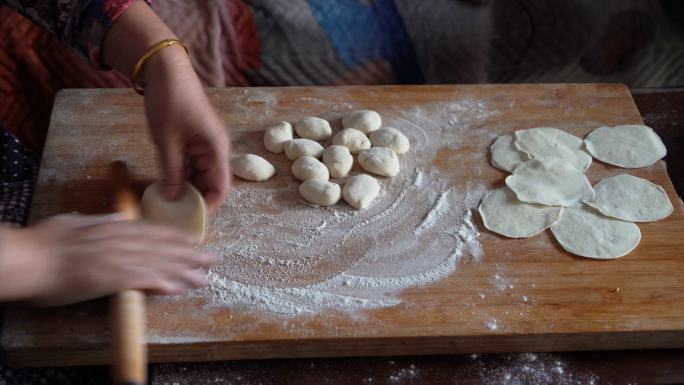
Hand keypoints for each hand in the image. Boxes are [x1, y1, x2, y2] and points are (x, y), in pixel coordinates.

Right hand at [0, 214, 214, 304]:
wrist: (28, 258)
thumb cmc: (45, 242)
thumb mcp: (76, 222)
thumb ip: (100, 220)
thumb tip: (119, 216)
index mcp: (112, 227)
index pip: (152, 232)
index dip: (176, 237)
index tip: (195, 241)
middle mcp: (120, 240)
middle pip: (162, 248)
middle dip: (190, 254)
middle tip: (213, 259)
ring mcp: (116, 258)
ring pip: (158, 263)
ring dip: (184, 271)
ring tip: (205, 277)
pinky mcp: (110, 277)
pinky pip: (142, 280)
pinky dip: (162, 283)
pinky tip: (178, 288)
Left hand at [101, 1, 230, 213]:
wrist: (166, 71)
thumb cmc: (170, 103)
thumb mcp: (166, 142)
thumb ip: (171, 172)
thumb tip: (173, 198)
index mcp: (216, 149)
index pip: (220, 187)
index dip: (210, 205)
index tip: (192, 219)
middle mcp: (215, 149)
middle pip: (211, 183)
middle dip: (196, 199)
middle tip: (176, 213)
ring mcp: (205, 144)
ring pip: (200, 175)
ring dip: (187, 187)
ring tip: (169, 201)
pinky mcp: (195, 141)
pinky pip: (192, 164)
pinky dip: (182, 175)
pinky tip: (167, 183)